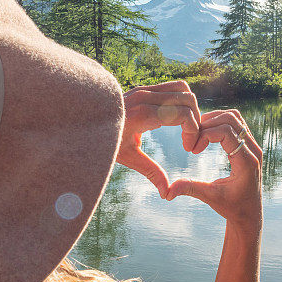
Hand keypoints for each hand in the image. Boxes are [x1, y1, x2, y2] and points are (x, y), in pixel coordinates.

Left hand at [116, 81, 200, 197]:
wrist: (86, 121)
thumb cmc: (105, 141)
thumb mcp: (128, 158)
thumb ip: (151, 172)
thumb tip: (167, 194)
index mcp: (143, 115)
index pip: (184, 114)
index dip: (193, 131)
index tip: (188, 148)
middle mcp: (145, 97)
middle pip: (188, 99)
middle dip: (196, 119)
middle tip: (189, 139)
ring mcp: (144, 89)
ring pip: (183, 88)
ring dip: (190, 107)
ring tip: (185, 127)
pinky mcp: (143, 87)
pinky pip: (172, 87)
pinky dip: (180, 100)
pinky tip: (174, 119)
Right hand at [166, 109, 262, 231]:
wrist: (249, 214)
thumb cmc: (231, 207)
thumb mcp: (210, 197)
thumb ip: (190, 189)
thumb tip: (167, 192)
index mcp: (246, 162)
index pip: (226, 132)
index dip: (205, 135)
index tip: (193, 150)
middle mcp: (253, 150)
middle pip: (231, 119)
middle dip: (208, 124)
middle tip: (193, 138)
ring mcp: (253, 145)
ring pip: (235, 117)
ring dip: (214, 119)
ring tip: (198, 133)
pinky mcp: (249, 144)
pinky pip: (236, 123)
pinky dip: (219, 122)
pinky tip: (206, 134)